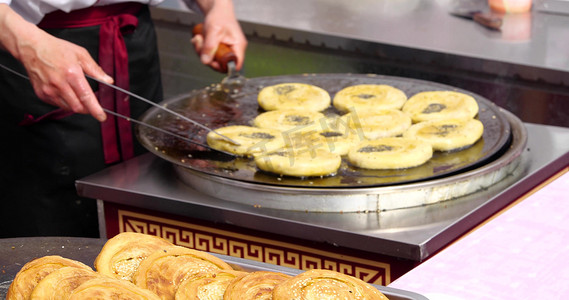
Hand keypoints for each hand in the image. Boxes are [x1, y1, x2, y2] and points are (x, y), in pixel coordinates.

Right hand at [0, 4, 110, 121]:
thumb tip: (108, 80)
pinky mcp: (41, 94)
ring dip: (76, 105)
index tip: (101, 116)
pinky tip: (65, 91)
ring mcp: (49, 90)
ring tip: (76, 93)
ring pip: (68, 108)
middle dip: (87, 109)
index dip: (95, 109)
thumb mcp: (80, 54)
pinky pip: (57, 104)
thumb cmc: (56, 49)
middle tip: (91, 103)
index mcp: (72, 74)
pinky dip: (65, 102)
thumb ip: (95, 69)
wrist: (31, 47)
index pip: (86, 97)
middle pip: (78, 107)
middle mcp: (59, 84)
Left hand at [191, 0, 246, 71]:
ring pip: (213, 59)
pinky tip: (199, 39)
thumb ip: (209, 46)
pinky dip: (202, 48)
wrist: (218, 9)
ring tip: (198, 38)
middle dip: (207, 56)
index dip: (223, 67)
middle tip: (199, 43)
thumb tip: (205, 61)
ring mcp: (227, 49)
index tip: (211, 61)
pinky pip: (210, 54)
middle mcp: (234, 50)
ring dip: (201, 51)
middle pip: (221, 64)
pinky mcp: (220, 48)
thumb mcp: (213, 31)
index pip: (235, 65)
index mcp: (238, 46)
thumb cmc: (220, 16)